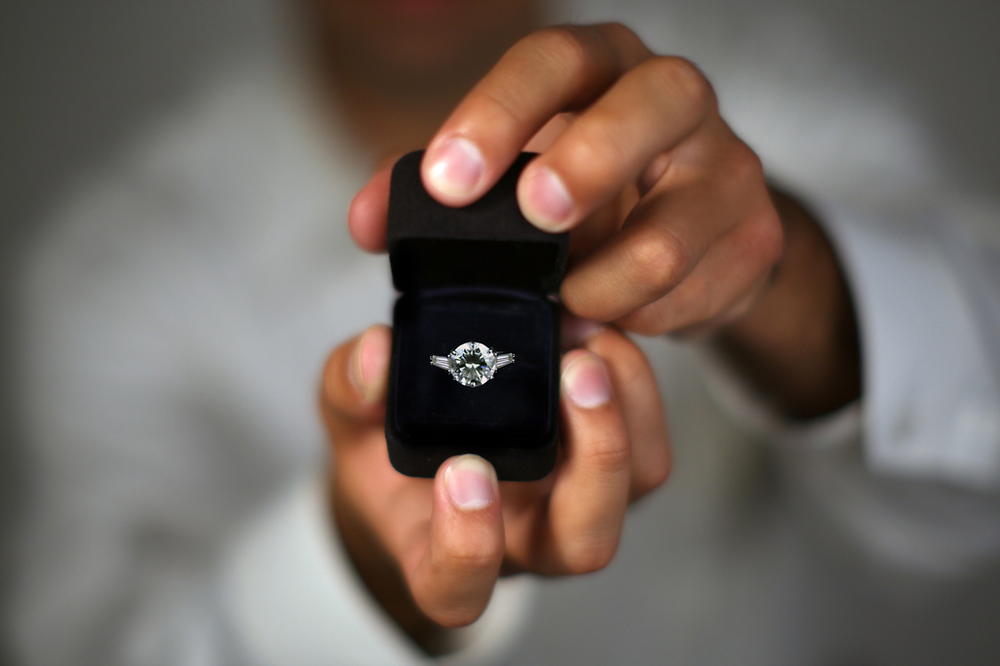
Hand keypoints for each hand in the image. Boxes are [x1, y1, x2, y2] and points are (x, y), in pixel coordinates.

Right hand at [322, 321, 668, 647]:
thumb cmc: (385, 450)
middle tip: (574, 373)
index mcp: (441, 553)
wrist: (424, 447)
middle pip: (582, 543)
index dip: (467, 547)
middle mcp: (520, 541)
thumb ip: (351, 390)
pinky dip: (636, 384)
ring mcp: (570, 505)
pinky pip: (648, 442)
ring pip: (634, 490)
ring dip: (628, 412)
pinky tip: (596, 331)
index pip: (457, 587)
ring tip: (590, 339)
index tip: (460, 470)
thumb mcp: (348, 417)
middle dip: (595, 458)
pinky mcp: (605, 464)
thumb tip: (376, 357)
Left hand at [350, 23, 858, 416]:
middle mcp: (675, 99)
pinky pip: (690, 295)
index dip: (499, 115)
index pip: (555, 62)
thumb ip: (441, 188)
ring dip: (599, 285)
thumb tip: (368, 222)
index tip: (447, 184)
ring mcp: (726, 168)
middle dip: (585, 167)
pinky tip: (609, 317)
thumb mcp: (513, 174)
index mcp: (603, 67)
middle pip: (650, 106)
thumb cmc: (586, 189)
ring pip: (670, 233)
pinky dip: (638, 318)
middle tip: (534, 220)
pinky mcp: (755, 237)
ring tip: (560, 303)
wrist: (694, 226)